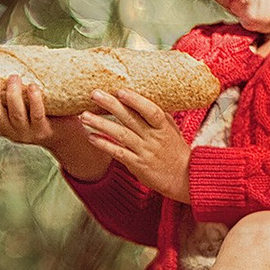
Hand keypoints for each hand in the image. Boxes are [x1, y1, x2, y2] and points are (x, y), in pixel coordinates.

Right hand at [0, 75, 108, 180]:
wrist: (69, 136)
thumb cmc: (45, 115)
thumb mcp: (23, 110)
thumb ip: (12, 97)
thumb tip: (5, 63)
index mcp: (4, 128)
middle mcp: (13, 133)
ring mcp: (28, 134)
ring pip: (15, 114)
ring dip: (13, 93)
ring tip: (15, 77)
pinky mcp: (44, 131)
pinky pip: (36, 114)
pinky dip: (33, 99)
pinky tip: (33, 87)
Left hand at [82, 88, 191, 202]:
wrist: (185, 178)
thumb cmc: (177, 151)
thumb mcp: (172, 130)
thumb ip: (159, 116)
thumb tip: (146, 96)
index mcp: (163, 128)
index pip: (151, 111)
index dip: (136, 101)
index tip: (120, 90)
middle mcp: (153, 138)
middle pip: (130, 119)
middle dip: (111, 105)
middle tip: (94, 94)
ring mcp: (144, 152)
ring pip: (121, 135)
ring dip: (101, 124)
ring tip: (84, 116)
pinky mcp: (137, 165)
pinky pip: (119, 153)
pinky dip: (105, 145)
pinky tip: (91, 137)